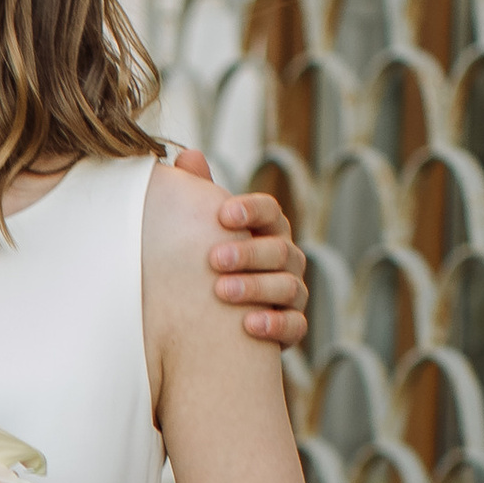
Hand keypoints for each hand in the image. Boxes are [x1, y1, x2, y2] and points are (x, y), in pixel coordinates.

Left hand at [166, 145, 308, 343]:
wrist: (213, 322)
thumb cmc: (209, 265)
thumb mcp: (202, 231)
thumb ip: (200, 196)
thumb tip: (188, 156)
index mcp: (267, 231)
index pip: (270, 212)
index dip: (251, 210)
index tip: (223, 214)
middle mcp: (286, 259)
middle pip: (279, 249)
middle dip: (247, 252)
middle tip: (214, 259)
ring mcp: (292, 292)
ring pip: (287, 286)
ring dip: (255, 287)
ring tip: (221, 292)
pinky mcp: (292, 326)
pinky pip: (295, 325)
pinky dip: (275, 324)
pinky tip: (249, 326)